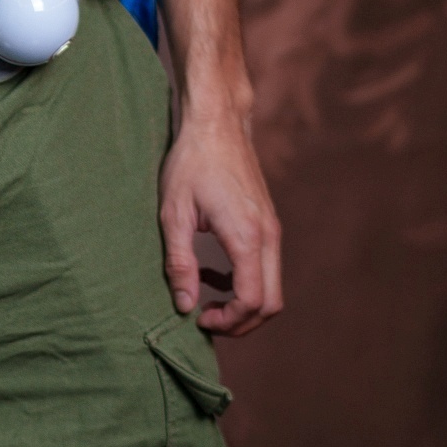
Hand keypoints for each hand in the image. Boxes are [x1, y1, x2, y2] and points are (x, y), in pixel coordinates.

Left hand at [158, 101, 282, 337]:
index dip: (228, 321)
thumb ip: (180, 262)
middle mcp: (268, 236)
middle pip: (272, 303)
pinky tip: (212, 272)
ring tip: (204, 300)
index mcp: (246, 236)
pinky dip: (246, 282)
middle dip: (241, 323)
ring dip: (243, 303)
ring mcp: (272, 230)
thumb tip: (185, 306)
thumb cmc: (191, 163)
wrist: (217, 124)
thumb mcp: (173, 213)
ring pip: (272, 288)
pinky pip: (266, 268)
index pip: (252, 300)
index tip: (198, 319)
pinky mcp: (268, 224)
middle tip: (206, 321)